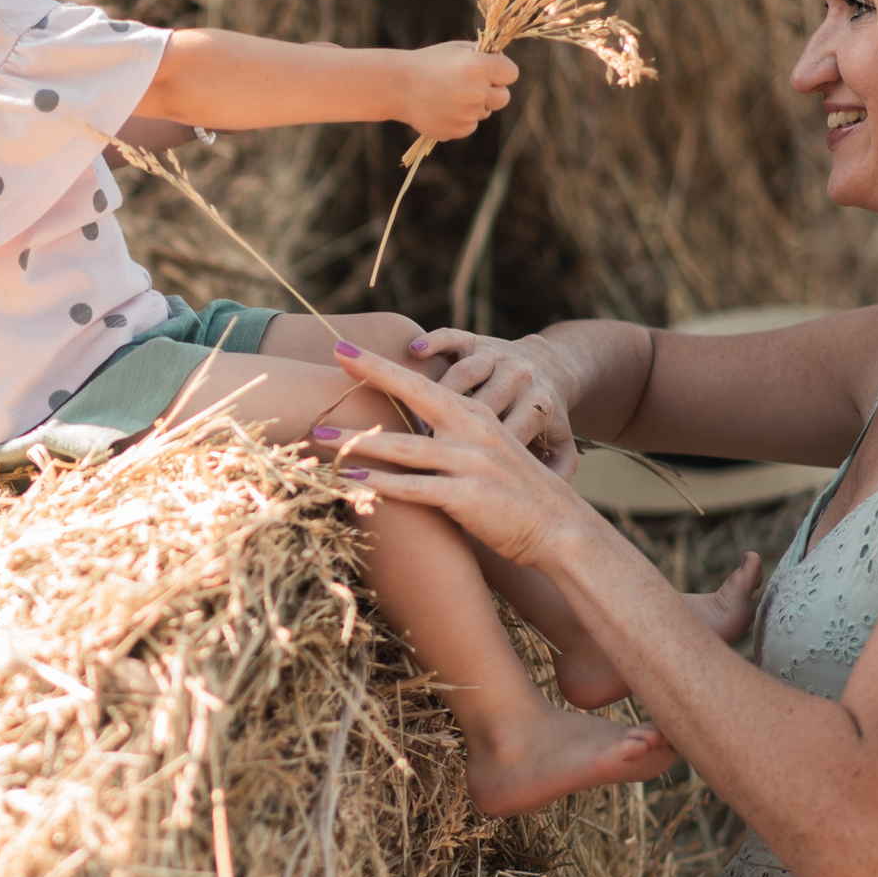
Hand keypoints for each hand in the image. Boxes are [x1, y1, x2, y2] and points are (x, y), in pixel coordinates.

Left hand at [329, 342, 591, 565]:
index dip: (382, 365)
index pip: (422, 382)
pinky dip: (380, 484)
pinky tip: (351, 480)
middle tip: (331, 357)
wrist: (562, 528)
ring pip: (403, 447)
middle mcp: (473, 431)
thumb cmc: (517, 494)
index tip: (345, 348)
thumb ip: (452, 441)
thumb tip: (406, 440)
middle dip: (370, 374)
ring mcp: (471, 463)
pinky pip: (415, 488)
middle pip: (414, 395)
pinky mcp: (468, 497)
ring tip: (315, 435)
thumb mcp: (488, 454)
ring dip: (355, 440)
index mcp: (475, 416)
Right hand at [391, 42, 517, 141]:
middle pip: (504, 98)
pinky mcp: (458, 130)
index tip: (490, 70)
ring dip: (474, 105)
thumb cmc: (429, 63)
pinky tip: (442, 107)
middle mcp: (477, 92)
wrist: (397, 86)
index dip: (501, 72)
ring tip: (449, 95)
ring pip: (485, 112)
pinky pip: (470, 125)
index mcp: (479, 67)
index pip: (512, 74)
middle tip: (471, 85)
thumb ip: (483, 56)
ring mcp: (468, 114)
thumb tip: (503, 65)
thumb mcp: (457, 49)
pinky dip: (460, 119)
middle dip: (492, 92)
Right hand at [410, 329, 577, 473]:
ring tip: (415, 420)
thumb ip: (559, 470)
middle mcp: (519, 378)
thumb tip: (551, 495)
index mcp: (539, 406)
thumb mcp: (561, 443)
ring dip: (438, 395)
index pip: (508, 433)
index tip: (456, 473)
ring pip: (465, 372)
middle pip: (482, 403)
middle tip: (425, 453)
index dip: (480, 454)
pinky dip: (433, 342)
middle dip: (454, 428)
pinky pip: (453, 337)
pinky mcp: (477, 339)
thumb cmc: (544, 417)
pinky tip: (413, 352)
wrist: (551, 366)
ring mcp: (497, 355)